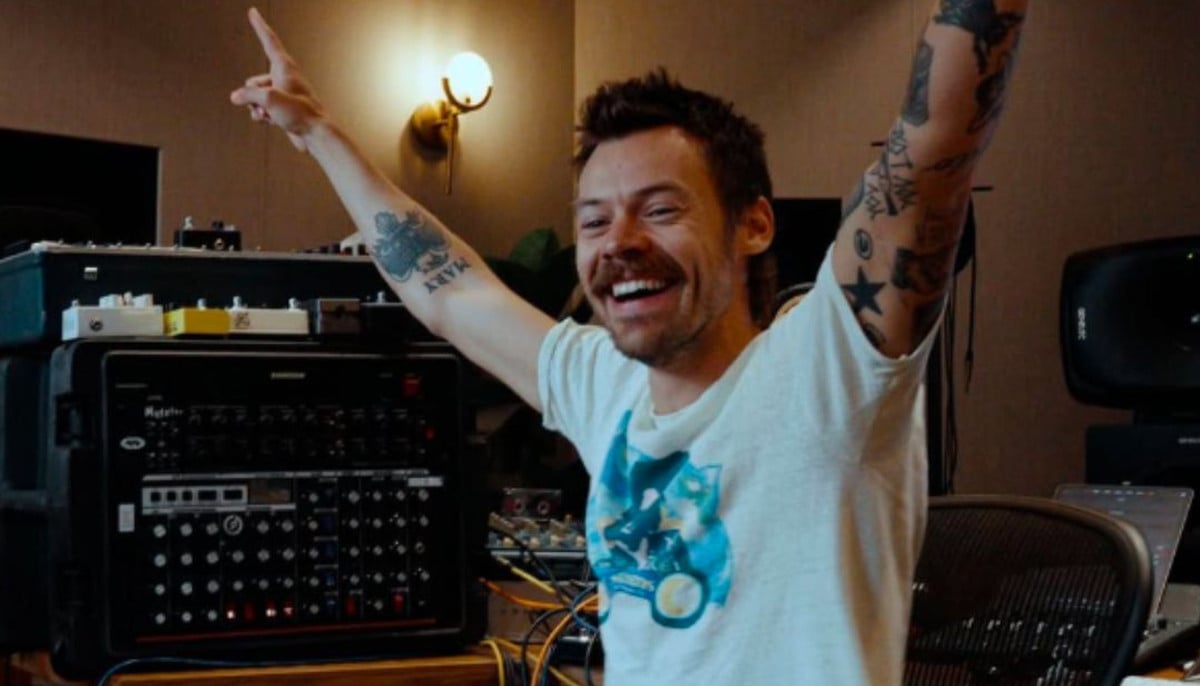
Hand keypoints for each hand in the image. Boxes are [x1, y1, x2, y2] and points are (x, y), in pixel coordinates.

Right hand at [230, 7, 324, 152]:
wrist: (316, 135)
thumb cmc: (299, 113)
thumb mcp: (269, 99)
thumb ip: (248, 94)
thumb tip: (236, 97)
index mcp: (284, 67)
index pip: (269, 41)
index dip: (259, 26)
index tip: (253, 11)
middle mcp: (284, 77)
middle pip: (254, 81)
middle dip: (252, 95)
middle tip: (265, 106)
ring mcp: (284, 93)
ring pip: (257, 97)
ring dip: (257, 108)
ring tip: (269, 115)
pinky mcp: (284, 108)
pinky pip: (264, 108)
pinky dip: (263, 115)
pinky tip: (271, 122)